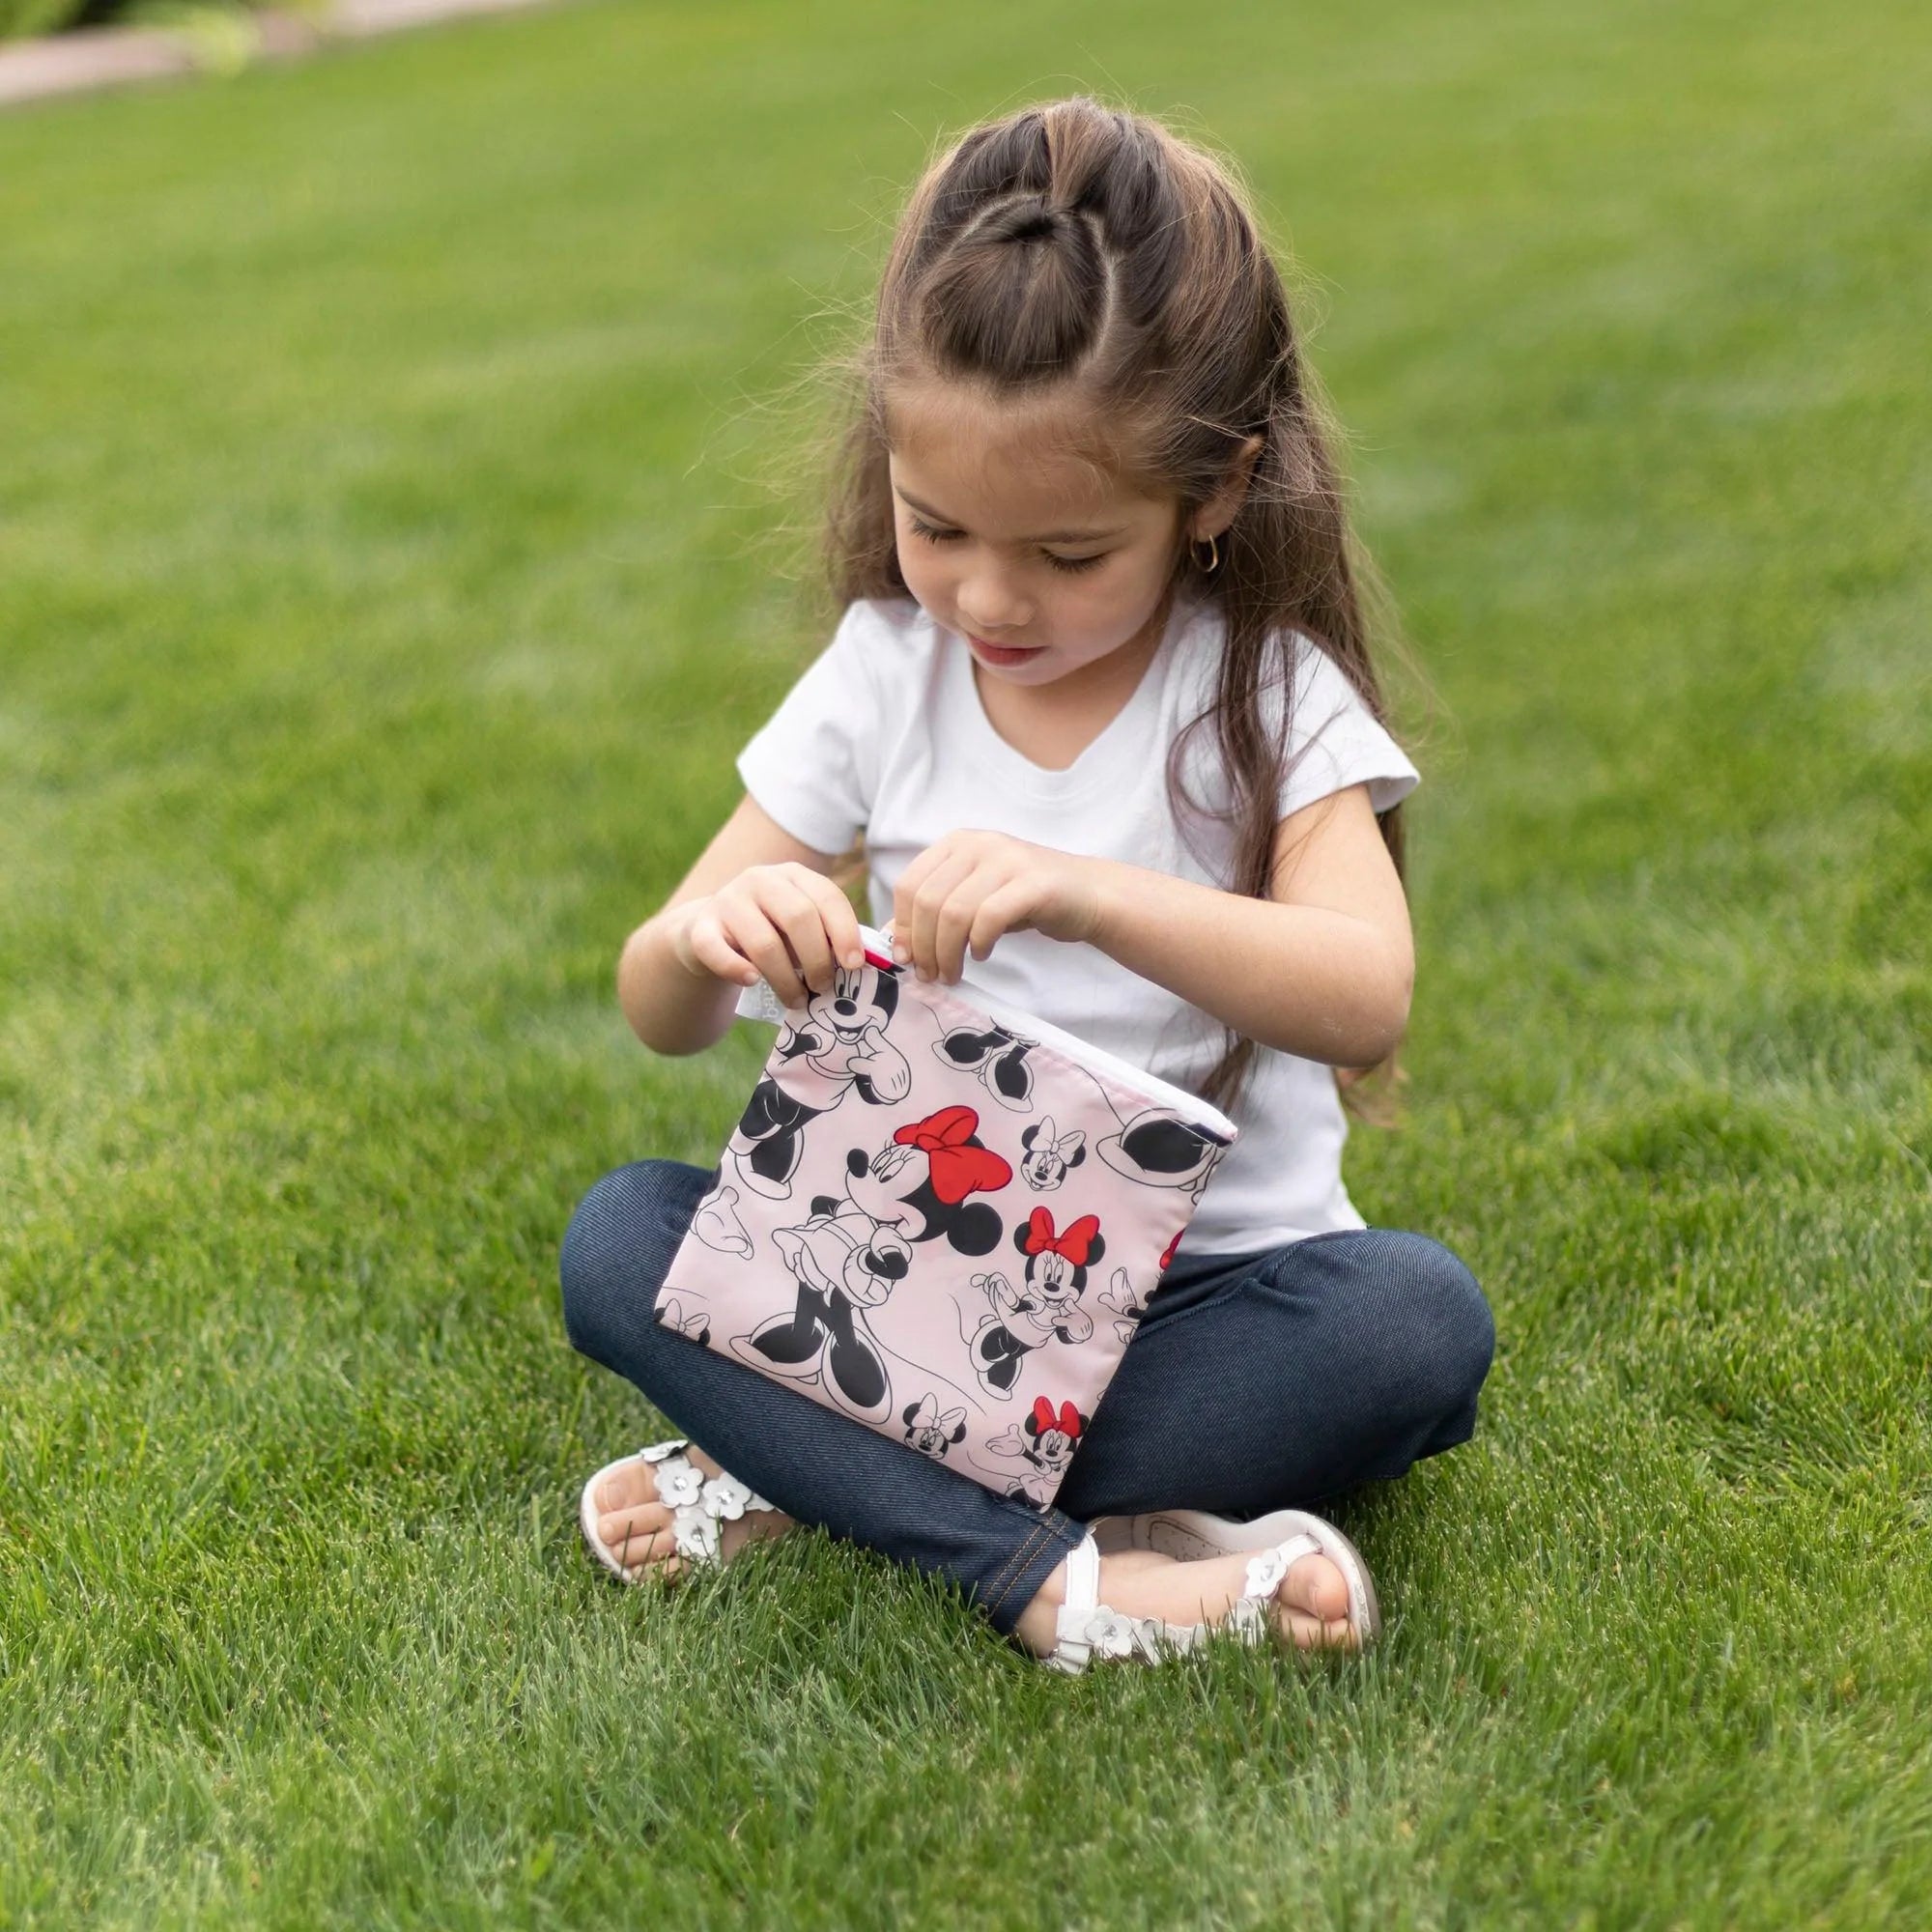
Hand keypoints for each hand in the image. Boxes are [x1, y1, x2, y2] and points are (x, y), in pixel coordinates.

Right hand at [669, 862, 865, 1010]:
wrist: (708, 936)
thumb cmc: (770, 935)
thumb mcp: (799, 928)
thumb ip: (826, 937)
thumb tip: (861, 965)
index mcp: (793, 875)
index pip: (828, 896)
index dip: (845, 932)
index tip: (854, 966)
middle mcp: (760, 880)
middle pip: (798, 917)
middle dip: (817, 959)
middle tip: (824, 987)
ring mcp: (726, 901)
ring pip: (764, 943)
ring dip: (785, 979)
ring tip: (797, 1001)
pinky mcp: (698, 928)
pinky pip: (716, 950)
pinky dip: (736, 969)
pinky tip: (751, 982)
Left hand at [889, 831, 1102, 983]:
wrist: (1088, 894)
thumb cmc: (1025, 900)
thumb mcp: (974, 899)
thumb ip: (937, 911)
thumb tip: (893, 938)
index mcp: (957, 843)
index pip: (910, 884)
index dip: (904, 926)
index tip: (906, 959)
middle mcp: (979, 844)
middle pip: (929, 902)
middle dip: (924, 947)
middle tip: (931, 976)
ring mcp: (1007, 859)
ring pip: (954, 913)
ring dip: (948, 953)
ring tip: (953, 973)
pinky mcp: (1032, 883)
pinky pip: (989, 918)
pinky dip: (979, 943)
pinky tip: (983, 954)